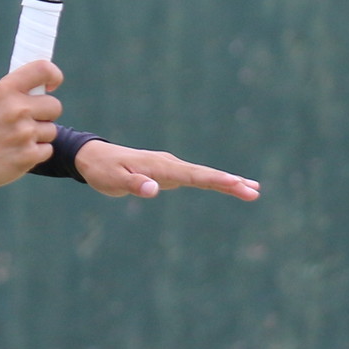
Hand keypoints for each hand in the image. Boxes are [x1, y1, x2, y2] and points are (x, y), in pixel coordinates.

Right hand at [0, 60, 61, 187]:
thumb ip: (16, 92)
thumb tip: (45, 87)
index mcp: (6, 89)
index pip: (43, 69)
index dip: (53, 76)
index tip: (52, 85)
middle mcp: (18, 109)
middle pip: (55, 106)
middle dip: (45, 115)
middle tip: (27, 121)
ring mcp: (24, 133)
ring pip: (51, 131)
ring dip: (38, 136)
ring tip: (16, 139)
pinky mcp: (28, 156)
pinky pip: (47, 150)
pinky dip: (35, 153)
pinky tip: (16, 152)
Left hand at [72, 139, 259, 201]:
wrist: (94, 157)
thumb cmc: (102, 170)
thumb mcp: (113, 180)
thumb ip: (133, 184)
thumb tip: (154, 189)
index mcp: (160, 166)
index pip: (193, 175)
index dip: (216, 181)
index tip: (237, 184)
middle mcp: (169, 164)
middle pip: (205, 174)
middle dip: (230, 182)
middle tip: (255, 191)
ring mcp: (170, 167)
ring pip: (203, 175)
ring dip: (227, 182)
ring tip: (252, 189)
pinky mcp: (168, 172)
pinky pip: (195, 177)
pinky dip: (214, 181)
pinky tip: (227, 185)